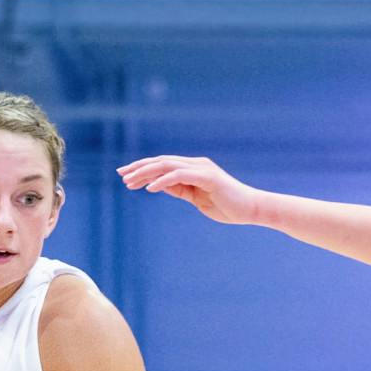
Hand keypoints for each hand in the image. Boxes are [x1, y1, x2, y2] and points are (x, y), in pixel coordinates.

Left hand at [118, 156, 262, 225]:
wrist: (250, 209)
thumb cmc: (226, 206)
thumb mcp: (195, 198)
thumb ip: (179, 189)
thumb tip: (159, 185)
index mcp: (192, 168)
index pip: (163, 164)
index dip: (143, 168)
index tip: (125, 176)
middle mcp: (196, 164)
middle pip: (162, 161)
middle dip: (139, 167)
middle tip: (121, 175)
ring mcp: (202, 169)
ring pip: (168, 166)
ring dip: (147, 173)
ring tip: (130, 182)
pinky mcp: (207, 177)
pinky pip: (180, 176)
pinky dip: (163, 181)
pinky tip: (150, 188)